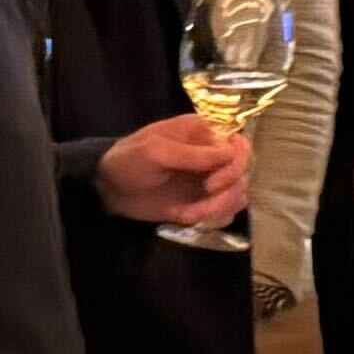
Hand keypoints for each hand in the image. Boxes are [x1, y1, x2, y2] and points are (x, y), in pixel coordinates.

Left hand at [98, 113, 248, 230]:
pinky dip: (213, 219)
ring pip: (237, 196)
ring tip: (188, 215)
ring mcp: (210, 180)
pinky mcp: (204, 201)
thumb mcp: (155, 151)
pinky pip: (226, 212)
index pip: (239, 146)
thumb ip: (192, 154)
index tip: (212, 185)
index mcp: (203, 134)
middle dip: (224, 196)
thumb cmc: (128, 161)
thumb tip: (230, 154)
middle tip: (197, 210)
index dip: (235, 166)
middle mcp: (212, 155)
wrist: (110, 189)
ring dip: (217, 210)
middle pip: (243, 175)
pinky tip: (188, 218)